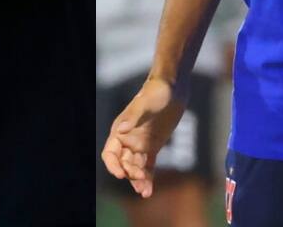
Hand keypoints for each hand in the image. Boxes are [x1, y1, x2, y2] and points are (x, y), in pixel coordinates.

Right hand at [100, 77, 186, 197]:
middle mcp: (127, 139)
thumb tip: (122, 129)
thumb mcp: (145, 102)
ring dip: (138, 180)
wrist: (172, 89)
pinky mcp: (153, 146)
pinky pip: (148, 166)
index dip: (113, 165)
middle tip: (141, 179)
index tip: (121, 175)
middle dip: (130, 173)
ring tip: (145, 192)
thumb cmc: (156, 91)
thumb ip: (134, 115)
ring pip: (135, 167)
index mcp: (120, 129)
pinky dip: (148, 178)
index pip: (110, 153)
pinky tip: (149, 190)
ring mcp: (140, 144)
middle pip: (123, 163)